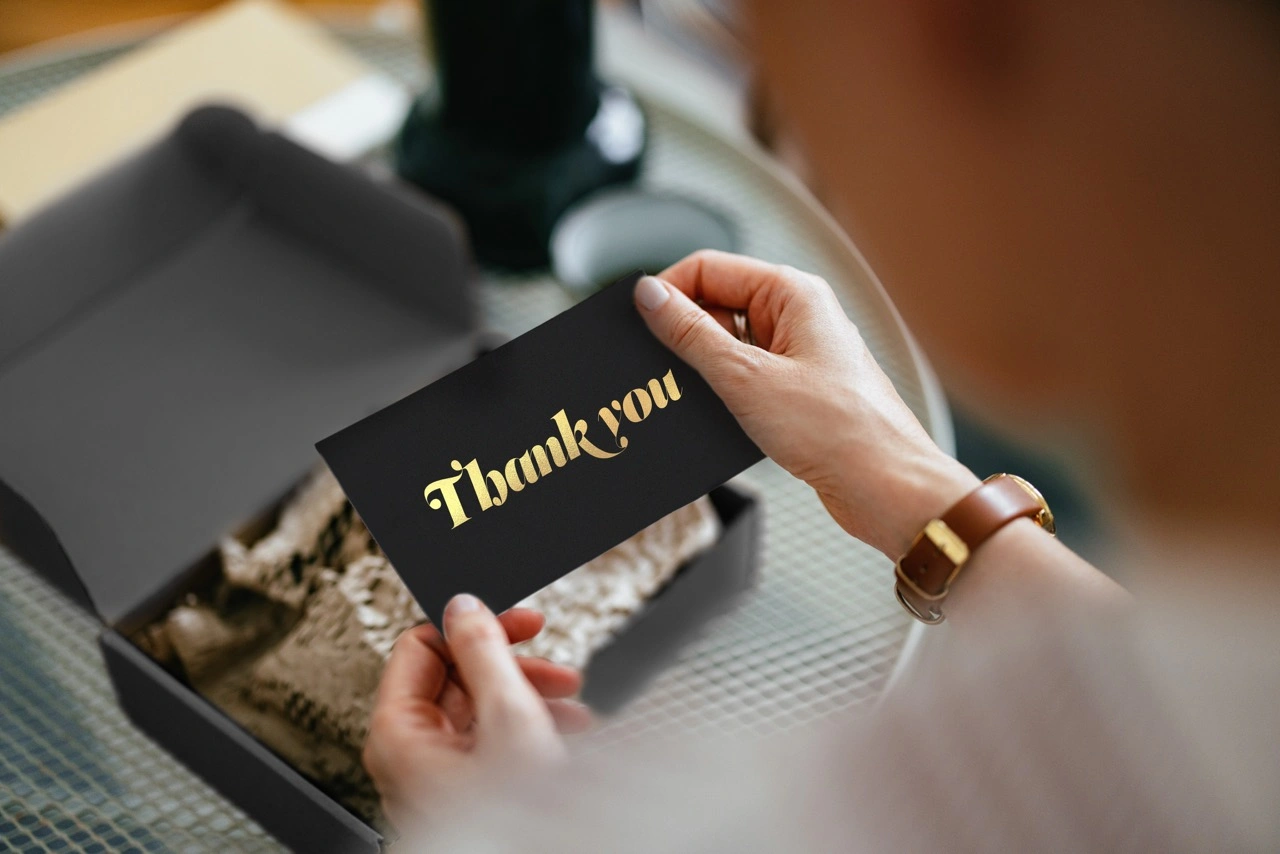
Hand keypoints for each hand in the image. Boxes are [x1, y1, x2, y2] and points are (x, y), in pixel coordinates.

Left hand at [363, 594, 591, 829]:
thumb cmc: (514, 821)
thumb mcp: (508, 716)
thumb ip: (483, 651)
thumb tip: (463, 608)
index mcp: (397, 735)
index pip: (418, 648)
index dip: (471, 627)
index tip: (517, 622)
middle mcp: (410, 757)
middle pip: (454, 680)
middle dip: (512, 668)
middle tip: (554, 666)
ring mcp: (439, 779)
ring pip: (480, 711)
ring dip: (531, 698)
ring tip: (573, 706)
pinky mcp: (470, 794)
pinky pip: (493, 744)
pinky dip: (531, 730)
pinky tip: (567, 732)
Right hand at [634, 250, 979, 557]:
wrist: (890, 490)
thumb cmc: (841, 431)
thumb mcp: (746, 379)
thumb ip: (691, 334)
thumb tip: (651, 295)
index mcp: (793, 293)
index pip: (708, 268)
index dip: (668, 293)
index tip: (637, 324)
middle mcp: (799, 316)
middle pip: (716, 305)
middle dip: (684, 337)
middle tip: (661, 371)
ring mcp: (800, 354)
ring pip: (729, 346)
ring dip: (705, 371)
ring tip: (697, 400)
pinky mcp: (799, 391)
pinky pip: (746, 378)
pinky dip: (725, 395)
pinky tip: (717, 419)